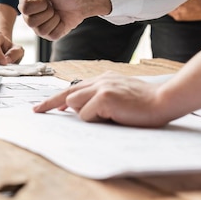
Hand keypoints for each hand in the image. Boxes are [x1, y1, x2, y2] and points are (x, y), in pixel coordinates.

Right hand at [16, 0, 94, 39]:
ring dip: (54, 16)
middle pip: (30, 19)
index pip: (25, 6)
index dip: (39, 0)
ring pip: (40, 28)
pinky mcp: (49, 34)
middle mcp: (29, 14)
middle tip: (52, 2)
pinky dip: (59, 25)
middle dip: (47, 8)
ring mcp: (38, 25)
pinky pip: (50, 34)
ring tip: (57, 9)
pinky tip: (61, 18)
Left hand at [33, 72, 168, 126]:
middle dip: (52, 104)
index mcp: (105, 78)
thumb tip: (79, 109)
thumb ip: (101, 99)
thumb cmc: (146, 104)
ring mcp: (101, 87)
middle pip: (67, 93)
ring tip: (109, 116)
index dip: (57, 98)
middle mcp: (101, 80)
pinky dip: (95, 120)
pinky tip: (113, 117)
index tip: (44, 106)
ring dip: (85, 114)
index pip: (75, 87)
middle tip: (36, 111)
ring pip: (74, 103)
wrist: (164, 101)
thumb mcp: (121, 96)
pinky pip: (86, 115)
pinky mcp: (104, 97)